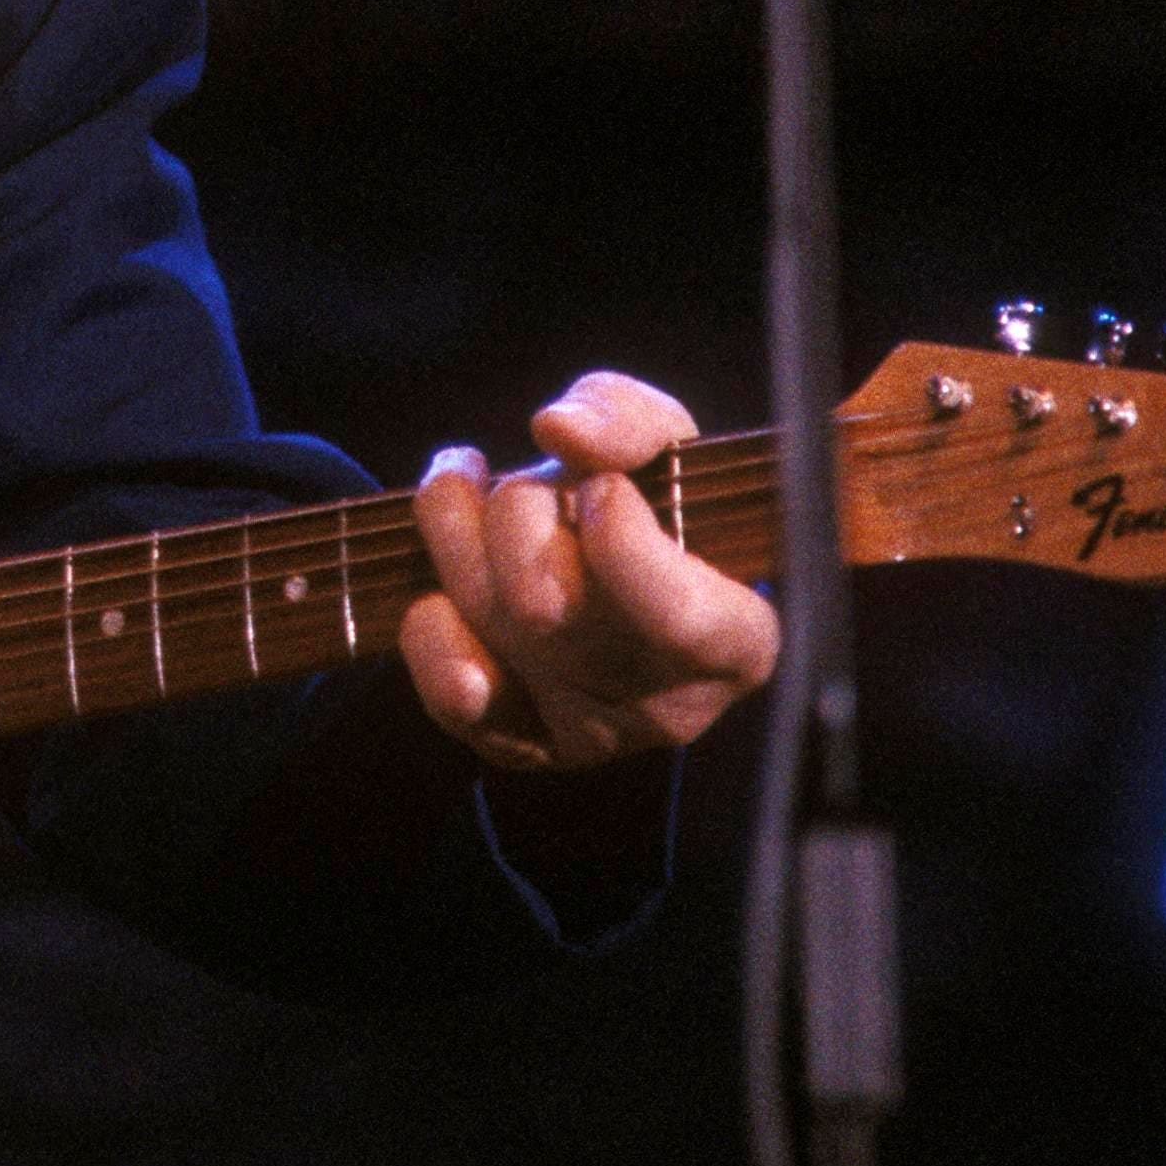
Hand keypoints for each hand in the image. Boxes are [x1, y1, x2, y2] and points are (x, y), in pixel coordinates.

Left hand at [401, 370, 779, 774]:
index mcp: (734, 640)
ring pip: (488, 621)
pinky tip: (444, 584)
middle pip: (547, 603)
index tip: (598, 487)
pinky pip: (452, 693)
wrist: (603, 569)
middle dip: (519, 509)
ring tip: (471, 493)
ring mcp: (590, 736)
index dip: (619, 537)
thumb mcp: (661, 442)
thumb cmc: (648, 502)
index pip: (674, 615)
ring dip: (458, 534)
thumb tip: (561, 432)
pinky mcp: (522, 747)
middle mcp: (667, 707)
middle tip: (526, 481)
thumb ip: (625, 417)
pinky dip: (432, 623)